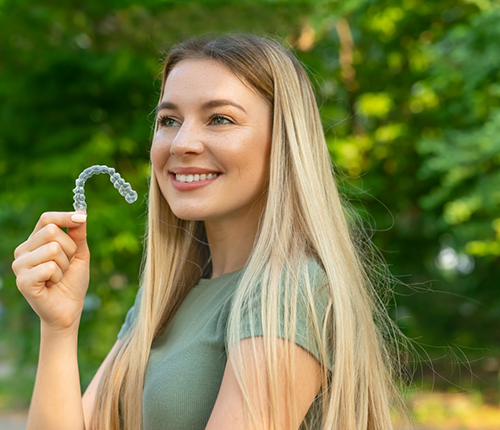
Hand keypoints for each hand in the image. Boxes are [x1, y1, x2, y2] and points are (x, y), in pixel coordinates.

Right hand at [12, 211, 89, 333]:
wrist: (69, 309)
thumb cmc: (72, 281)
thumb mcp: (79, 254)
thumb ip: (78, 234)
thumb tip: (80, 214)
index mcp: (35, 241)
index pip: (47, 219)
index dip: (65, 216)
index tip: (82, 218)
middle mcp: (23, 251)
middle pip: (52, 231)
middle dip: (69, 249)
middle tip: (66, 265)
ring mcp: (20, 266)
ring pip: (53, 249)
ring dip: (65, 265)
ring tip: (58, 276)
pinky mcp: (23, 281)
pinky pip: (49, 267)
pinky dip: (59, 276)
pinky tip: (52, 284)